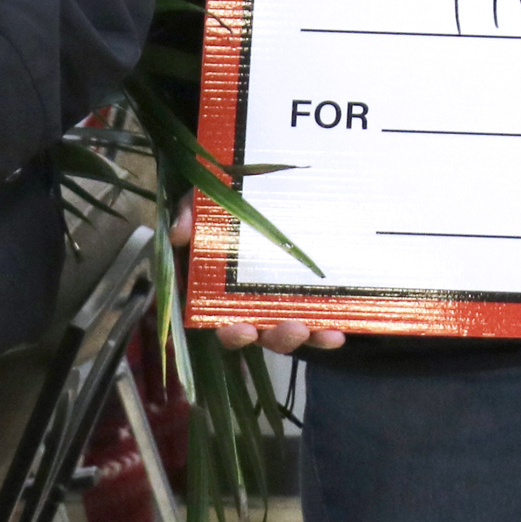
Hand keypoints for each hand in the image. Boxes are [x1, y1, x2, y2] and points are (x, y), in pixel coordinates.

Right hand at [169, 195, 347, 354]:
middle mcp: (246, 302)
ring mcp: (275, 298)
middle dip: (278, 337)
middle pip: (261, 332)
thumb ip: (189, 213)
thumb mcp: (201, 200)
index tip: (246, 330)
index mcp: (216, 289)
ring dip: (308, 335)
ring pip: (289, 328)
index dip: (233, 333)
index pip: (221, 321)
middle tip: (295, 329)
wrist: (258, 184)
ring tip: (327, 332)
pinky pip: (314, 314)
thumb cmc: (221, 200)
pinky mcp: (303, 290)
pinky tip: (340, 329)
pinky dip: (326, 326)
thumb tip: (180, 232)